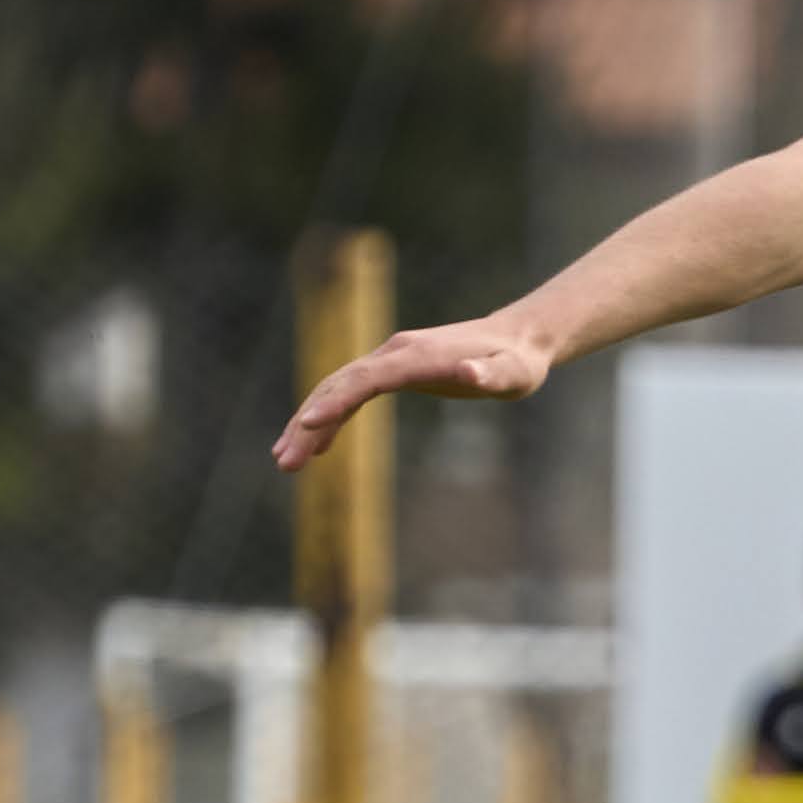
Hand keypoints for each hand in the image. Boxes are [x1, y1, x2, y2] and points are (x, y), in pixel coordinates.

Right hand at [273, 313, 554, 468]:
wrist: (518, 339)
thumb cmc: (517, 362)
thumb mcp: (513, 372)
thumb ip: (491, 374)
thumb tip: (469, 372)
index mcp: (417, 356)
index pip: (367, 378)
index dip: (337, 401)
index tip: (308, 425)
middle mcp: (395, 352)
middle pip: (340, 385)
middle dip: (308, 422)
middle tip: (284, 462)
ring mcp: (390, 359)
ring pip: (337, 389)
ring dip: (309, 423)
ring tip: (284, 462)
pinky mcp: (393, 370)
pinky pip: (351, 393)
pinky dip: (329, 417)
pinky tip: (315, 447)